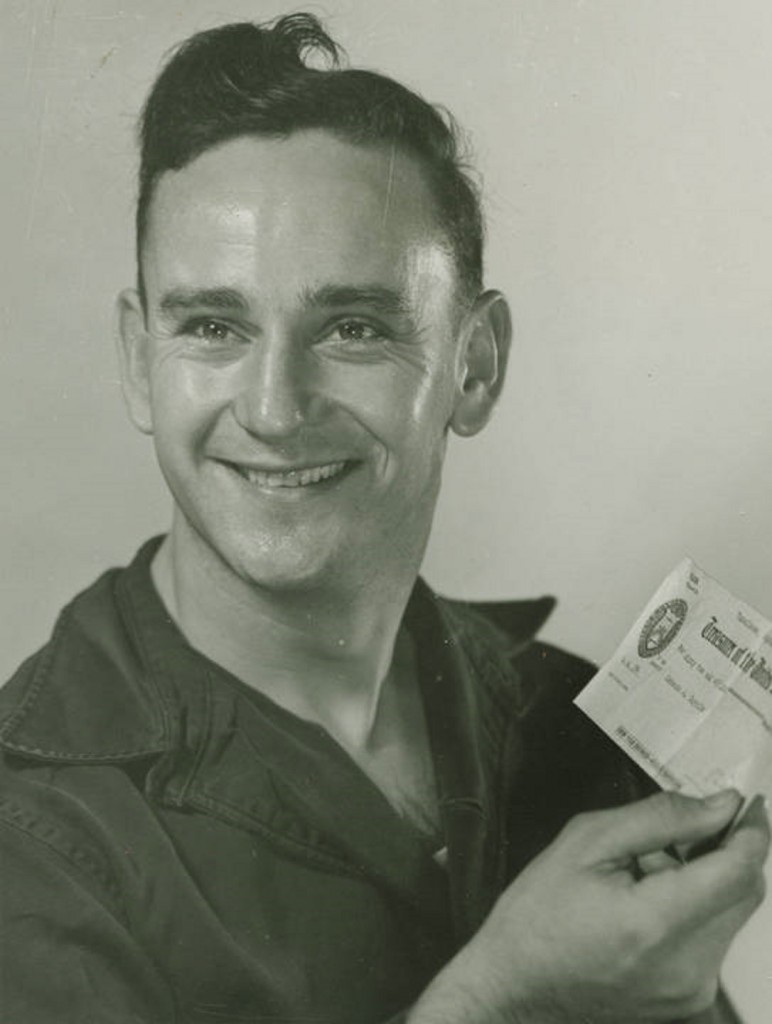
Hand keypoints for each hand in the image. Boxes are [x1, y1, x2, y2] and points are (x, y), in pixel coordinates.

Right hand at [410, 790, 768, 1023]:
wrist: (514, 988)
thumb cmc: (537, 917)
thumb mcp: (586, 842)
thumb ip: (660, 817)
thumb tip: (718, 806)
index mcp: (655, 923)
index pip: (738, 870)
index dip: (751, 828)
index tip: (746, 801)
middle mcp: (686, 967)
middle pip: (745, 892)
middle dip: (727, 849)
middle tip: (686, 824)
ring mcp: (691, 990)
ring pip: (731, 913)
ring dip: (707, 878)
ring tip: (648, 869)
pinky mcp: (689, 999)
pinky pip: (714, 939)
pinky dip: (695, 907)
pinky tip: (648, 899)